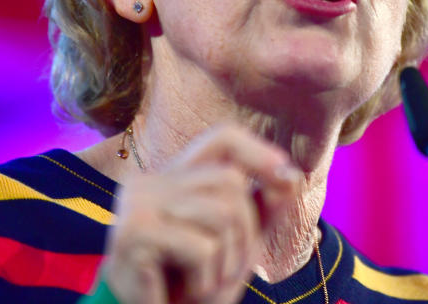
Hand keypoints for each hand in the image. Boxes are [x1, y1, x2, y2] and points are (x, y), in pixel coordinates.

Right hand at [99, 124, 301, 303]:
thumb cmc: (189, 285)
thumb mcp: (236, 242)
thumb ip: (261, 209)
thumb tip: (292, 175)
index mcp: (173, 177)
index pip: (223, 139)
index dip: (259, 151)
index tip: (288, 177)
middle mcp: (151, 181)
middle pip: (230, 181)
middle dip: (246, 231)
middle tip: (227, 270)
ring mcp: (139, 204)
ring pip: (221, 214)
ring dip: (226, 261)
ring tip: (204, 283)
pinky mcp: (135, 234)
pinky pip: (201, 248)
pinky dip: (205, 280)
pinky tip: (185, 291)